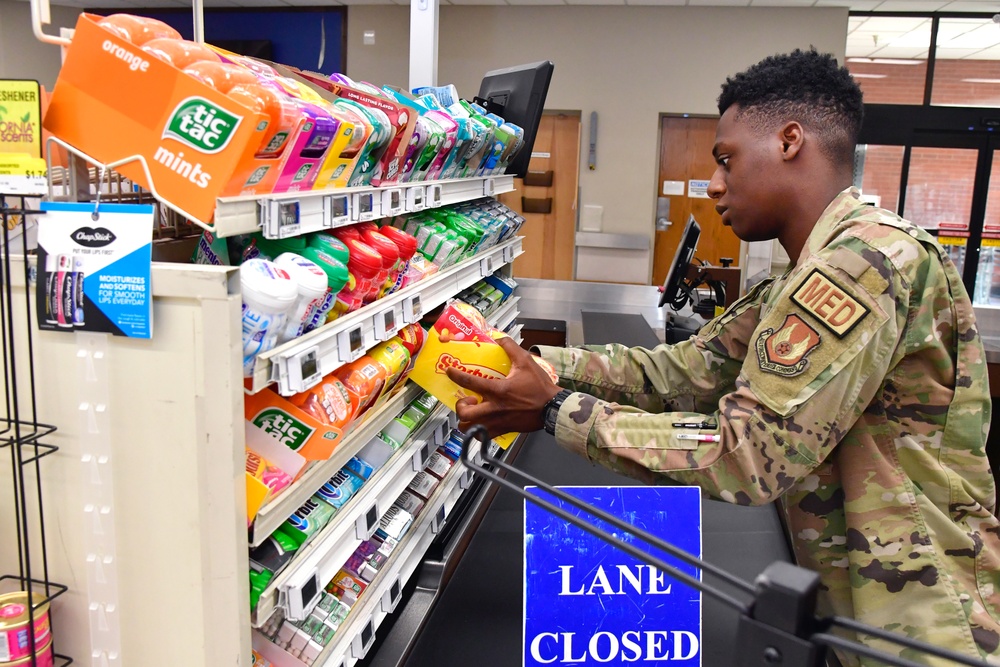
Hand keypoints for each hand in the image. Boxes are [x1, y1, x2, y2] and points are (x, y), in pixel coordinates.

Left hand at [445, 335, 561, 436]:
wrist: (552, 407)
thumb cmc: (540, 387)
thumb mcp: (526, 362)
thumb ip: (511, 348)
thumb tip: (500, 339)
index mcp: (498, 390)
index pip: (469, 382)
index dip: (455, 375)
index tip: (450, 372)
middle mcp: (494, 408)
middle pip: (464, 413)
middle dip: (460, 406)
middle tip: (466, 400)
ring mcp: (497, 422)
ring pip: (469, 428)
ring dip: (466, 420)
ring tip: (472, 412)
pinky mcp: (502, 430)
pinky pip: (482, 437)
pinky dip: (477, 432)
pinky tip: (481, 423)